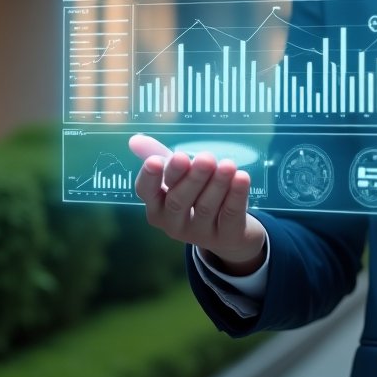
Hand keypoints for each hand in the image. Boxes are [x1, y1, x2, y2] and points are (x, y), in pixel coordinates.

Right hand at [129, 134, 267, 274]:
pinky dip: (236, 195)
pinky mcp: (226, 237)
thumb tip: (134, 139)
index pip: (146, 192)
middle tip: (205, 158)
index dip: (150, 177)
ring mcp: (199, 234)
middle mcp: (173, 223)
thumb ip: (160, 157)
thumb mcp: (178, 177)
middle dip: (192, 178)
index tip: (156, 160)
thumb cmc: (197, 196)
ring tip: (228, 165)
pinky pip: (230, 215)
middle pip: (179, 200)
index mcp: (157, 206)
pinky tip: (242, 177)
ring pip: (206, 207)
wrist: (229, 232)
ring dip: (217, 184)